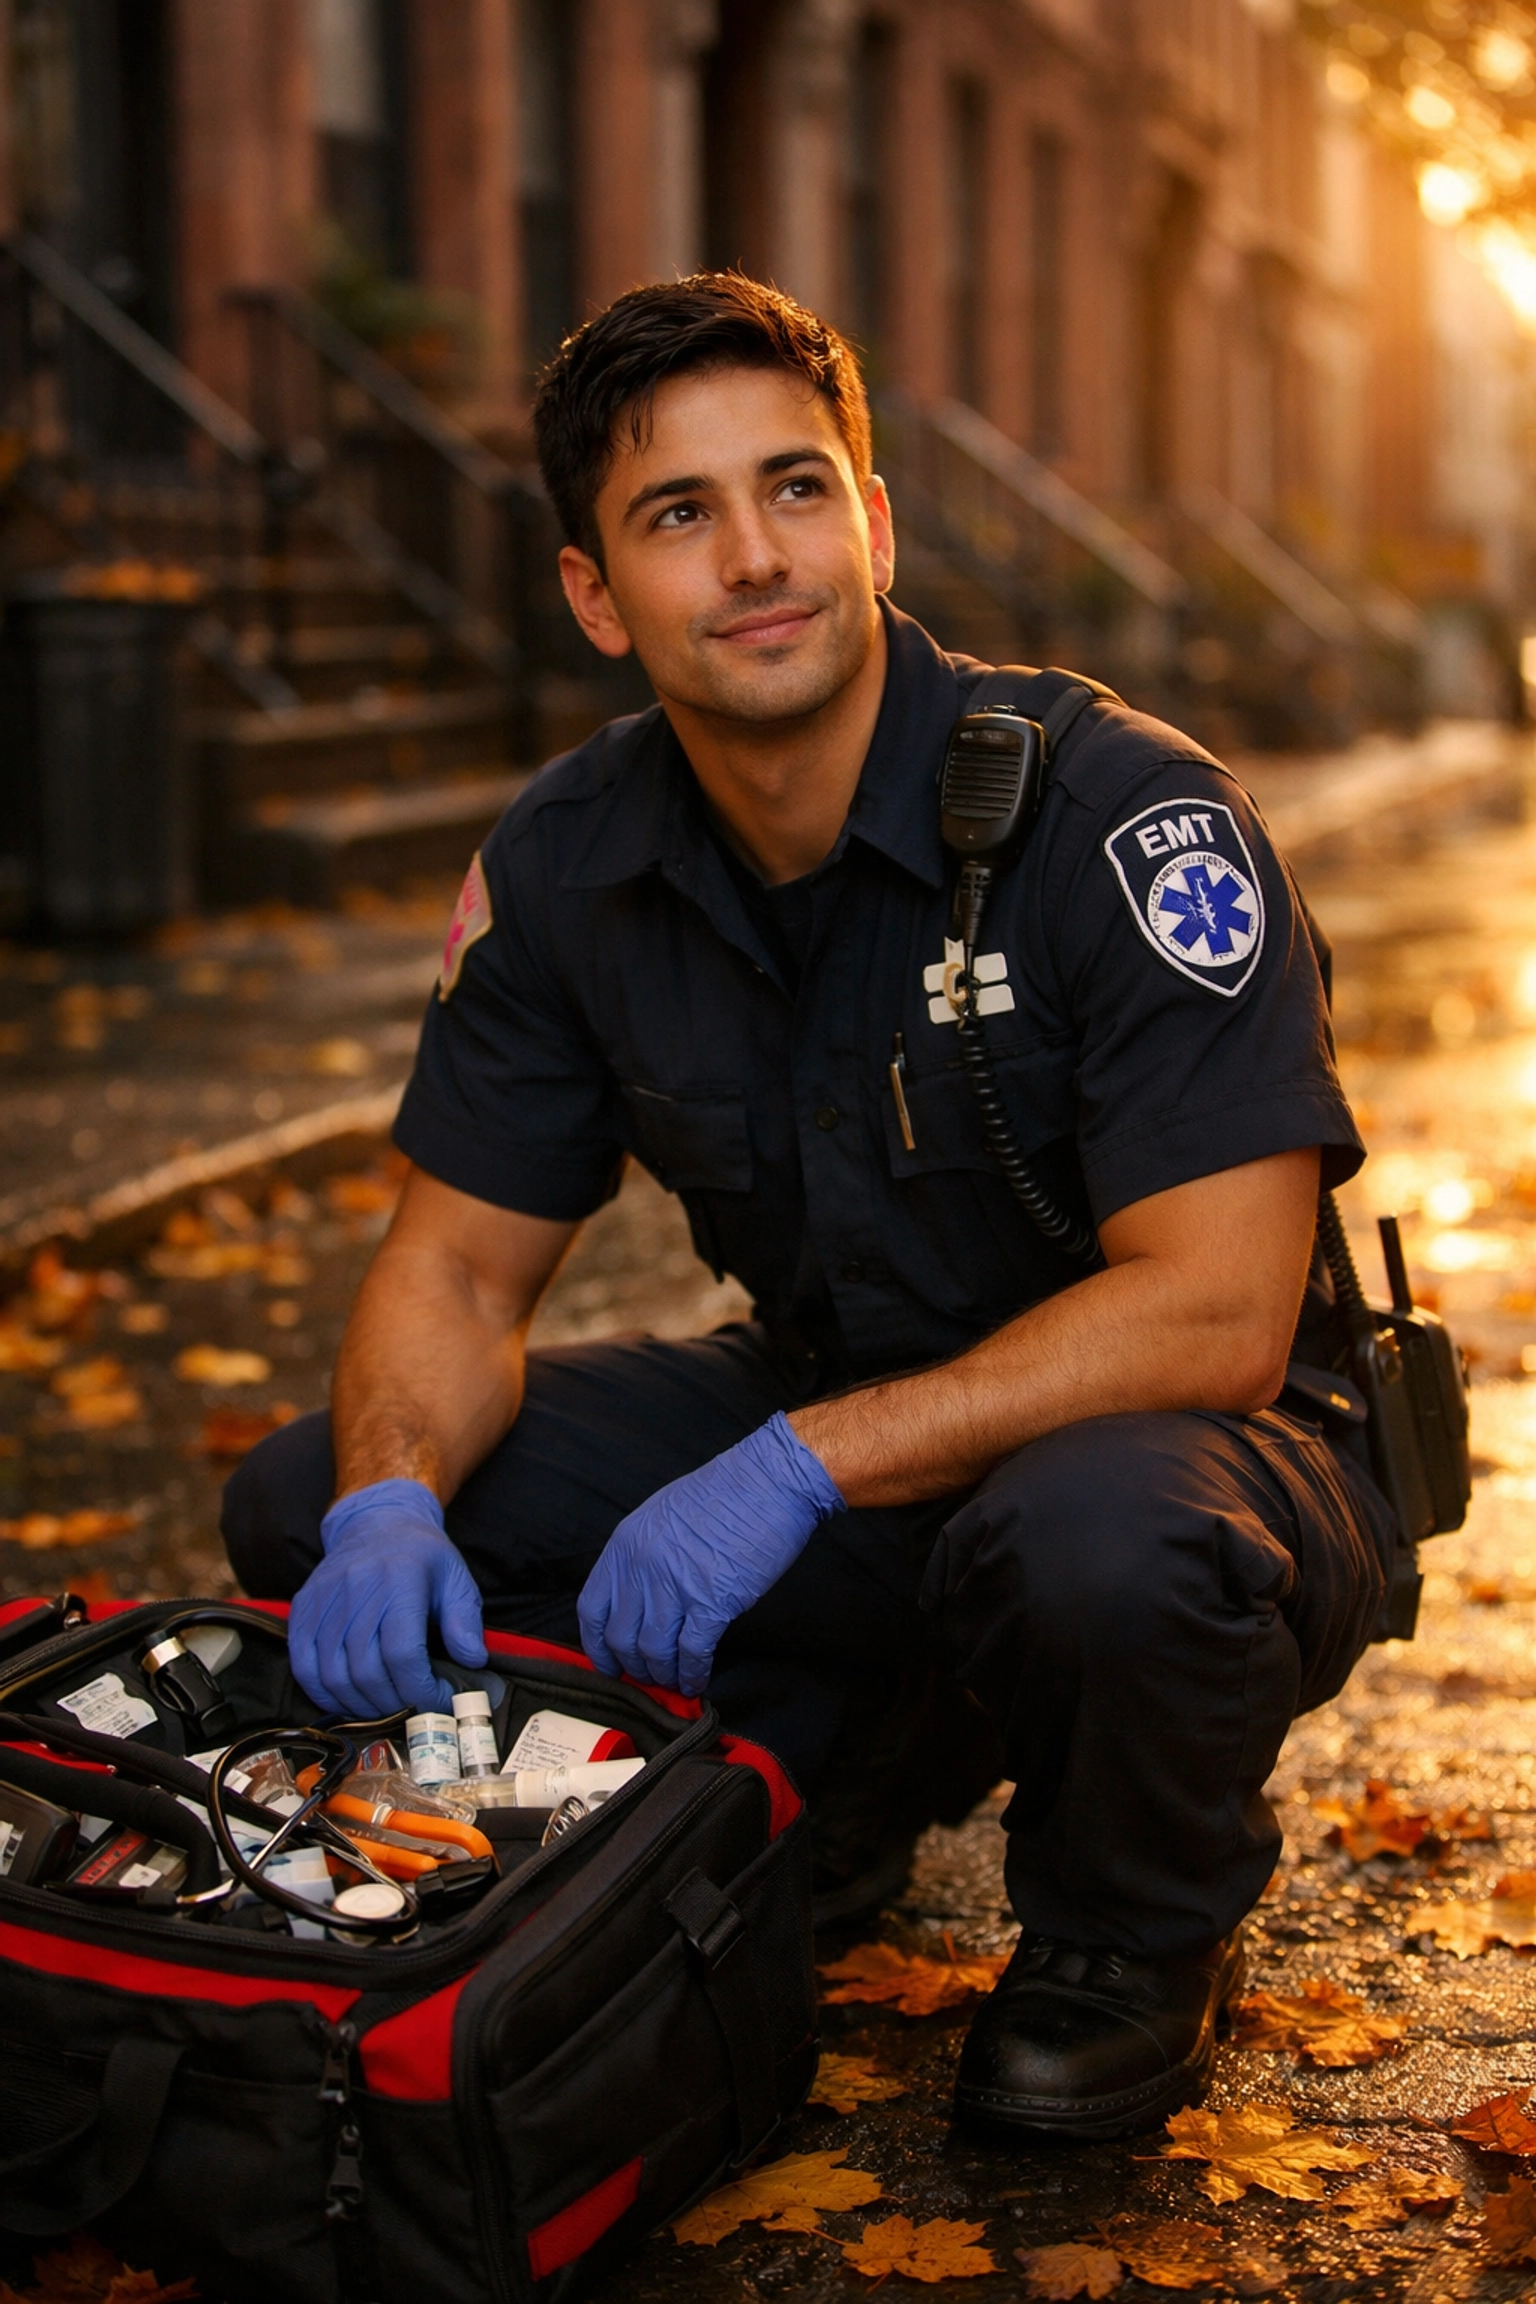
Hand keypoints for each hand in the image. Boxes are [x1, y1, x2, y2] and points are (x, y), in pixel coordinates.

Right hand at [288, 1477, 487, 1718]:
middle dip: (394, 1704)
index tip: (438, 1701)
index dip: (420, 1690)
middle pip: (367, 1670)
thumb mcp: (456, 1579)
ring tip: (386, 1709)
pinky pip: (303, 1665)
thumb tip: (472, 1662)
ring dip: (360, 1705)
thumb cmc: (421, 1557)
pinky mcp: (303, 1609)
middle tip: (413, 1711)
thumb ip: (465, 1621)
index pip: (404, 1654)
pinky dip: (324, 1693)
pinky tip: (348, 1699)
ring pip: (333, 1674)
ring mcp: (324, 1600)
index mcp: (400, 1579)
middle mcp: (357, 1589)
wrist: (376, 1523)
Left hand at [578, 1413, 844, 1695]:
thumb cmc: (725, 1494)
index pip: (592, 1609)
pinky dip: (692, 1673)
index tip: (608, 1663)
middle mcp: (643, 1567)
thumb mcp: (663, 1517)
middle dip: (633, 1667)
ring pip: (653, 1651)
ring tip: (673, 1681)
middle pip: (621, 1638)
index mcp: (626, 1544)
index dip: (596, 1646)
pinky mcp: (713, 1602)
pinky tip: (697, 1681)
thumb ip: (643, 1557)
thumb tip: (640, 1600)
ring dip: (662, 1674)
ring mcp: (676, 1586)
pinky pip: (692, 1652)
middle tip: (648, 1677)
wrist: (770, 1481)